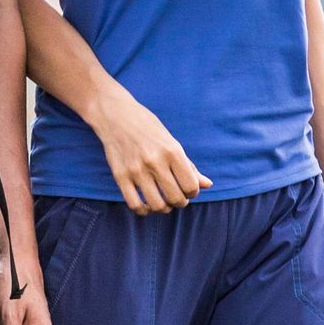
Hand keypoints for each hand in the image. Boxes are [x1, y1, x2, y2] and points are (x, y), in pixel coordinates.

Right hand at [90, 84, 210, 214]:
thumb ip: (189, 165)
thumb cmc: (148, 127)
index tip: (187, 188)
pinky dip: (144, 210)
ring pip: (157, 205)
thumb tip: (208, 185)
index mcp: (172, 150)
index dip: (193, 192)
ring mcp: (136, 169)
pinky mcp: (120, 176)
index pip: (191, 186)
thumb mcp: (171, 141)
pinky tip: (146, 204)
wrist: (115, 114)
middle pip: (176, 198)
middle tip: (176, 196)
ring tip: (163, 201)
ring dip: (163, 208)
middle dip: (180, 202)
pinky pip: (135, 205)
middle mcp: (155, 161)